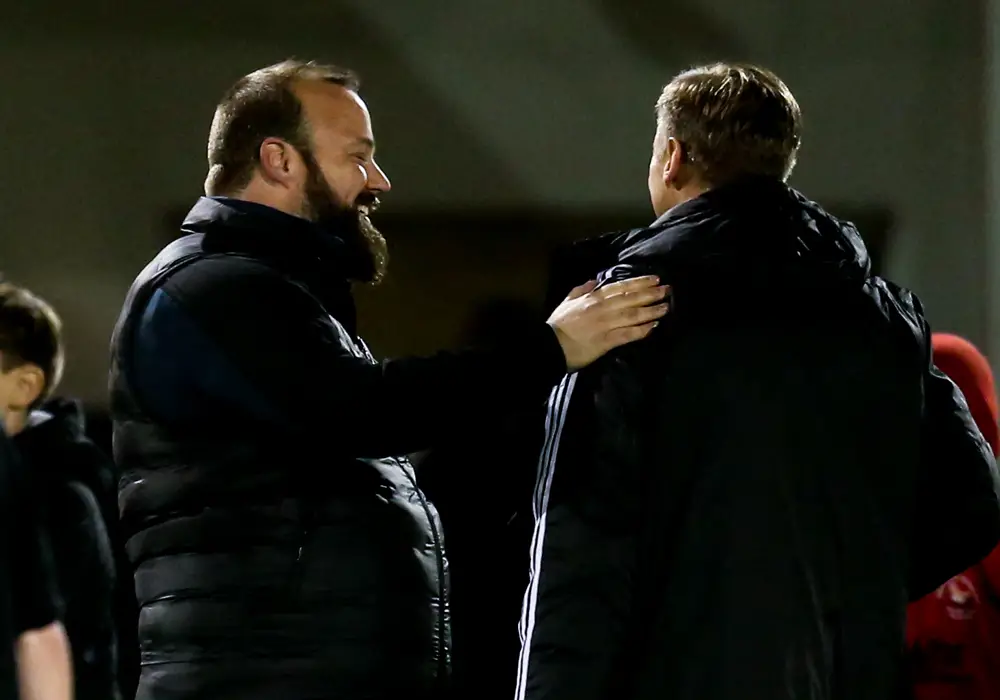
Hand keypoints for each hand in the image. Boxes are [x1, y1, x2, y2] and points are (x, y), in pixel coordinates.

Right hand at [547, 275, 669, 371]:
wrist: (549, 346)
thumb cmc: (557, 324)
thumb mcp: (567, 301)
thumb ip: (582, 289)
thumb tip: (595, 281)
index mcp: (593, 297)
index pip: (620, 287)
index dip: (639, 282)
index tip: (654, 279)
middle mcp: (602, 308)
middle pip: (631, 299)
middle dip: (651, 294)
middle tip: (668, 290)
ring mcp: (606, 325)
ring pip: (633, 315)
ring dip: (651, 311)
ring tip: (666, 307)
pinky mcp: (607, 342)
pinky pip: (628, 334)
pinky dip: (642, 330)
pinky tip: (653, 326)